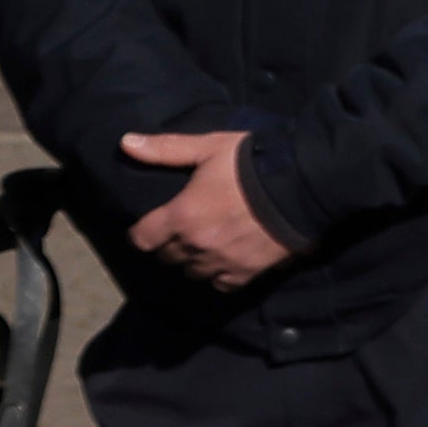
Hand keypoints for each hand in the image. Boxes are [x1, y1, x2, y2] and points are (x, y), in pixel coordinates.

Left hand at [121, 127, 291, 287]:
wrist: (302, 186)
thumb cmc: (251, 163)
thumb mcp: (208, 147)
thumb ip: (166, 149)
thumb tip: (125, 143)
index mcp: (182, 216)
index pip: (143, 238)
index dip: (143, 231)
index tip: (151, 225)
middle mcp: (197, 245)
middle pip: (167, 257)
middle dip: (169, 244)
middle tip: (181, 229)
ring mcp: (221, 262)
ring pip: (192, 273)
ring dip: (193, 260)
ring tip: (203, 246)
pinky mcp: (247, 273)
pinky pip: (221, 283)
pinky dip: (219, 275)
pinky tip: (225, 261)